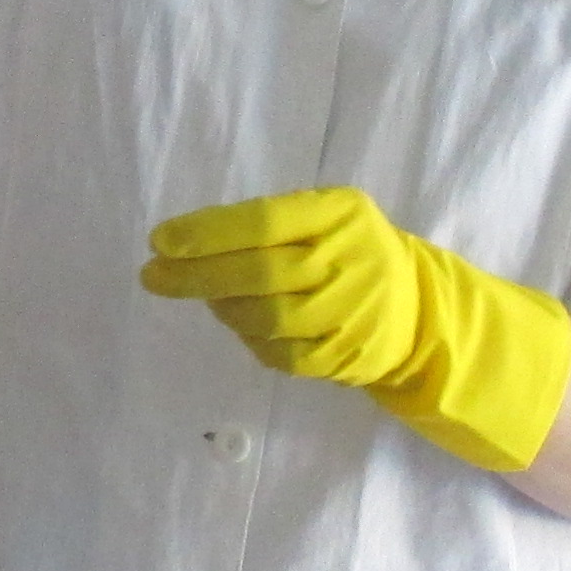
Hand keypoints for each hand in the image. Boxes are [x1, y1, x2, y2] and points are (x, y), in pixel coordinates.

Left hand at [139, 186, 570, 476]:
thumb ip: (270, 222)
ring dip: (222, 307)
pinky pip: (275, 351)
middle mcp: (350, 261)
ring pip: (263, 317)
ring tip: (207, 295)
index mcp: (342, 213)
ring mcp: (349, 313)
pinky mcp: (342, 356)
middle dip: (196, 275)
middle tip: (153, 275)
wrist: (417, 310)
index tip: (160, 240)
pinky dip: (247, 336)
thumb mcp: (326, 216)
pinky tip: (241, 319)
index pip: (264, 221)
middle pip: (259, 273)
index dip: (207, 233)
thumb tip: (185, 243)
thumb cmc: (350, 250)